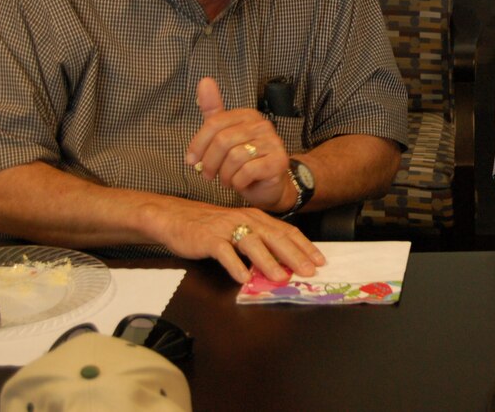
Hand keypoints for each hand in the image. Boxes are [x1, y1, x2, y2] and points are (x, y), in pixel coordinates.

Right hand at [150, 199, 324, 283]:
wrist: (175, 216)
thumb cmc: (210, 226)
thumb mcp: (239, 229)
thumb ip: (260, 242)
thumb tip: (283, 264)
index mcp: (256, 218)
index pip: (287, 231)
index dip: (305, 246)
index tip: (320, 260)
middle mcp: (245, 220)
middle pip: (275, 237)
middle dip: (295, 255)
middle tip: (309, 271)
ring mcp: (227, 228)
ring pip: (252, 244)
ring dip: (268, 262)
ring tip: (281, 277)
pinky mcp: (209, 239)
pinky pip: (224, 252)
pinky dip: (235, 265)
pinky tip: (244, 278)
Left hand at [186, 77, 293, 210]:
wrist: (269, 185)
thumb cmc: (244, 161)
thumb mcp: (225, 135)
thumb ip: (213, 111)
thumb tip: (204, 81)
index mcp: (247, 116)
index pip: (215, 123)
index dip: (198, 144)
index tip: (191, 161)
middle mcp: (262, 125)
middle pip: (222, 141)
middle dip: (210, 163)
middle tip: (207, 175)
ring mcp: (273, 143)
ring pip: (234, 157)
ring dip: (225, 175)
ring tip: (227, 180)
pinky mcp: (279, 161)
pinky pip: (248, 171)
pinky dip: (238, 182)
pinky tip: (240, 183)